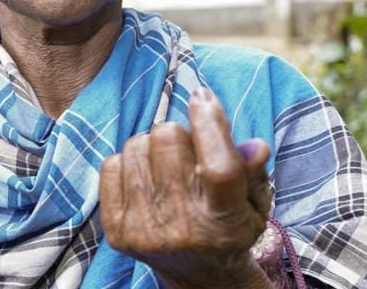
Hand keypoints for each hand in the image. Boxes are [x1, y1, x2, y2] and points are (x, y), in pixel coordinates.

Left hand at [99, 87, 273, 288]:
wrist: (198, 276)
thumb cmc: (230, 226)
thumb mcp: (255, 202)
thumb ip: (254, 171)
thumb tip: (254, 144)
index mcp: (225, 220)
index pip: (219, 165)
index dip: (210, 123)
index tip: (203, 96)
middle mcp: (183, 228)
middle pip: (168, 139)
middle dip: (180, 133)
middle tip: (188, 150)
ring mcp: (145, 230)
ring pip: (137, 145)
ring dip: (153, 147)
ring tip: (168, 168)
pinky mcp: (116, 230)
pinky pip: (111, 164)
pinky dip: (129, 163)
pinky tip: (147, 180)